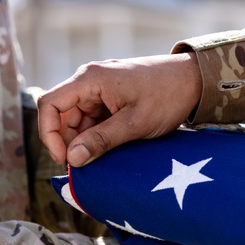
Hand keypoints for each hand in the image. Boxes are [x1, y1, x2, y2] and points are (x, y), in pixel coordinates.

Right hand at [38, 53, 200, 166]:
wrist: (195, 80)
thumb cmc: (167, 95)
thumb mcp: (135, 123)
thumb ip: (101, 140)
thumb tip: (72, 159)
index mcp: (90, 79)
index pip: (49, 104)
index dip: (48, 134)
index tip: (64, 159)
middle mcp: (89, 81)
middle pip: (61, 115)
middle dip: (68, 142)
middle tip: (86, 165)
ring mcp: (99, 90)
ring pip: (76, 121)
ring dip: (84, 141)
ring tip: (102, 158)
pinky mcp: (110, 98)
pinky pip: (92, 120)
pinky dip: (96, 136)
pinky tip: (110, 149)